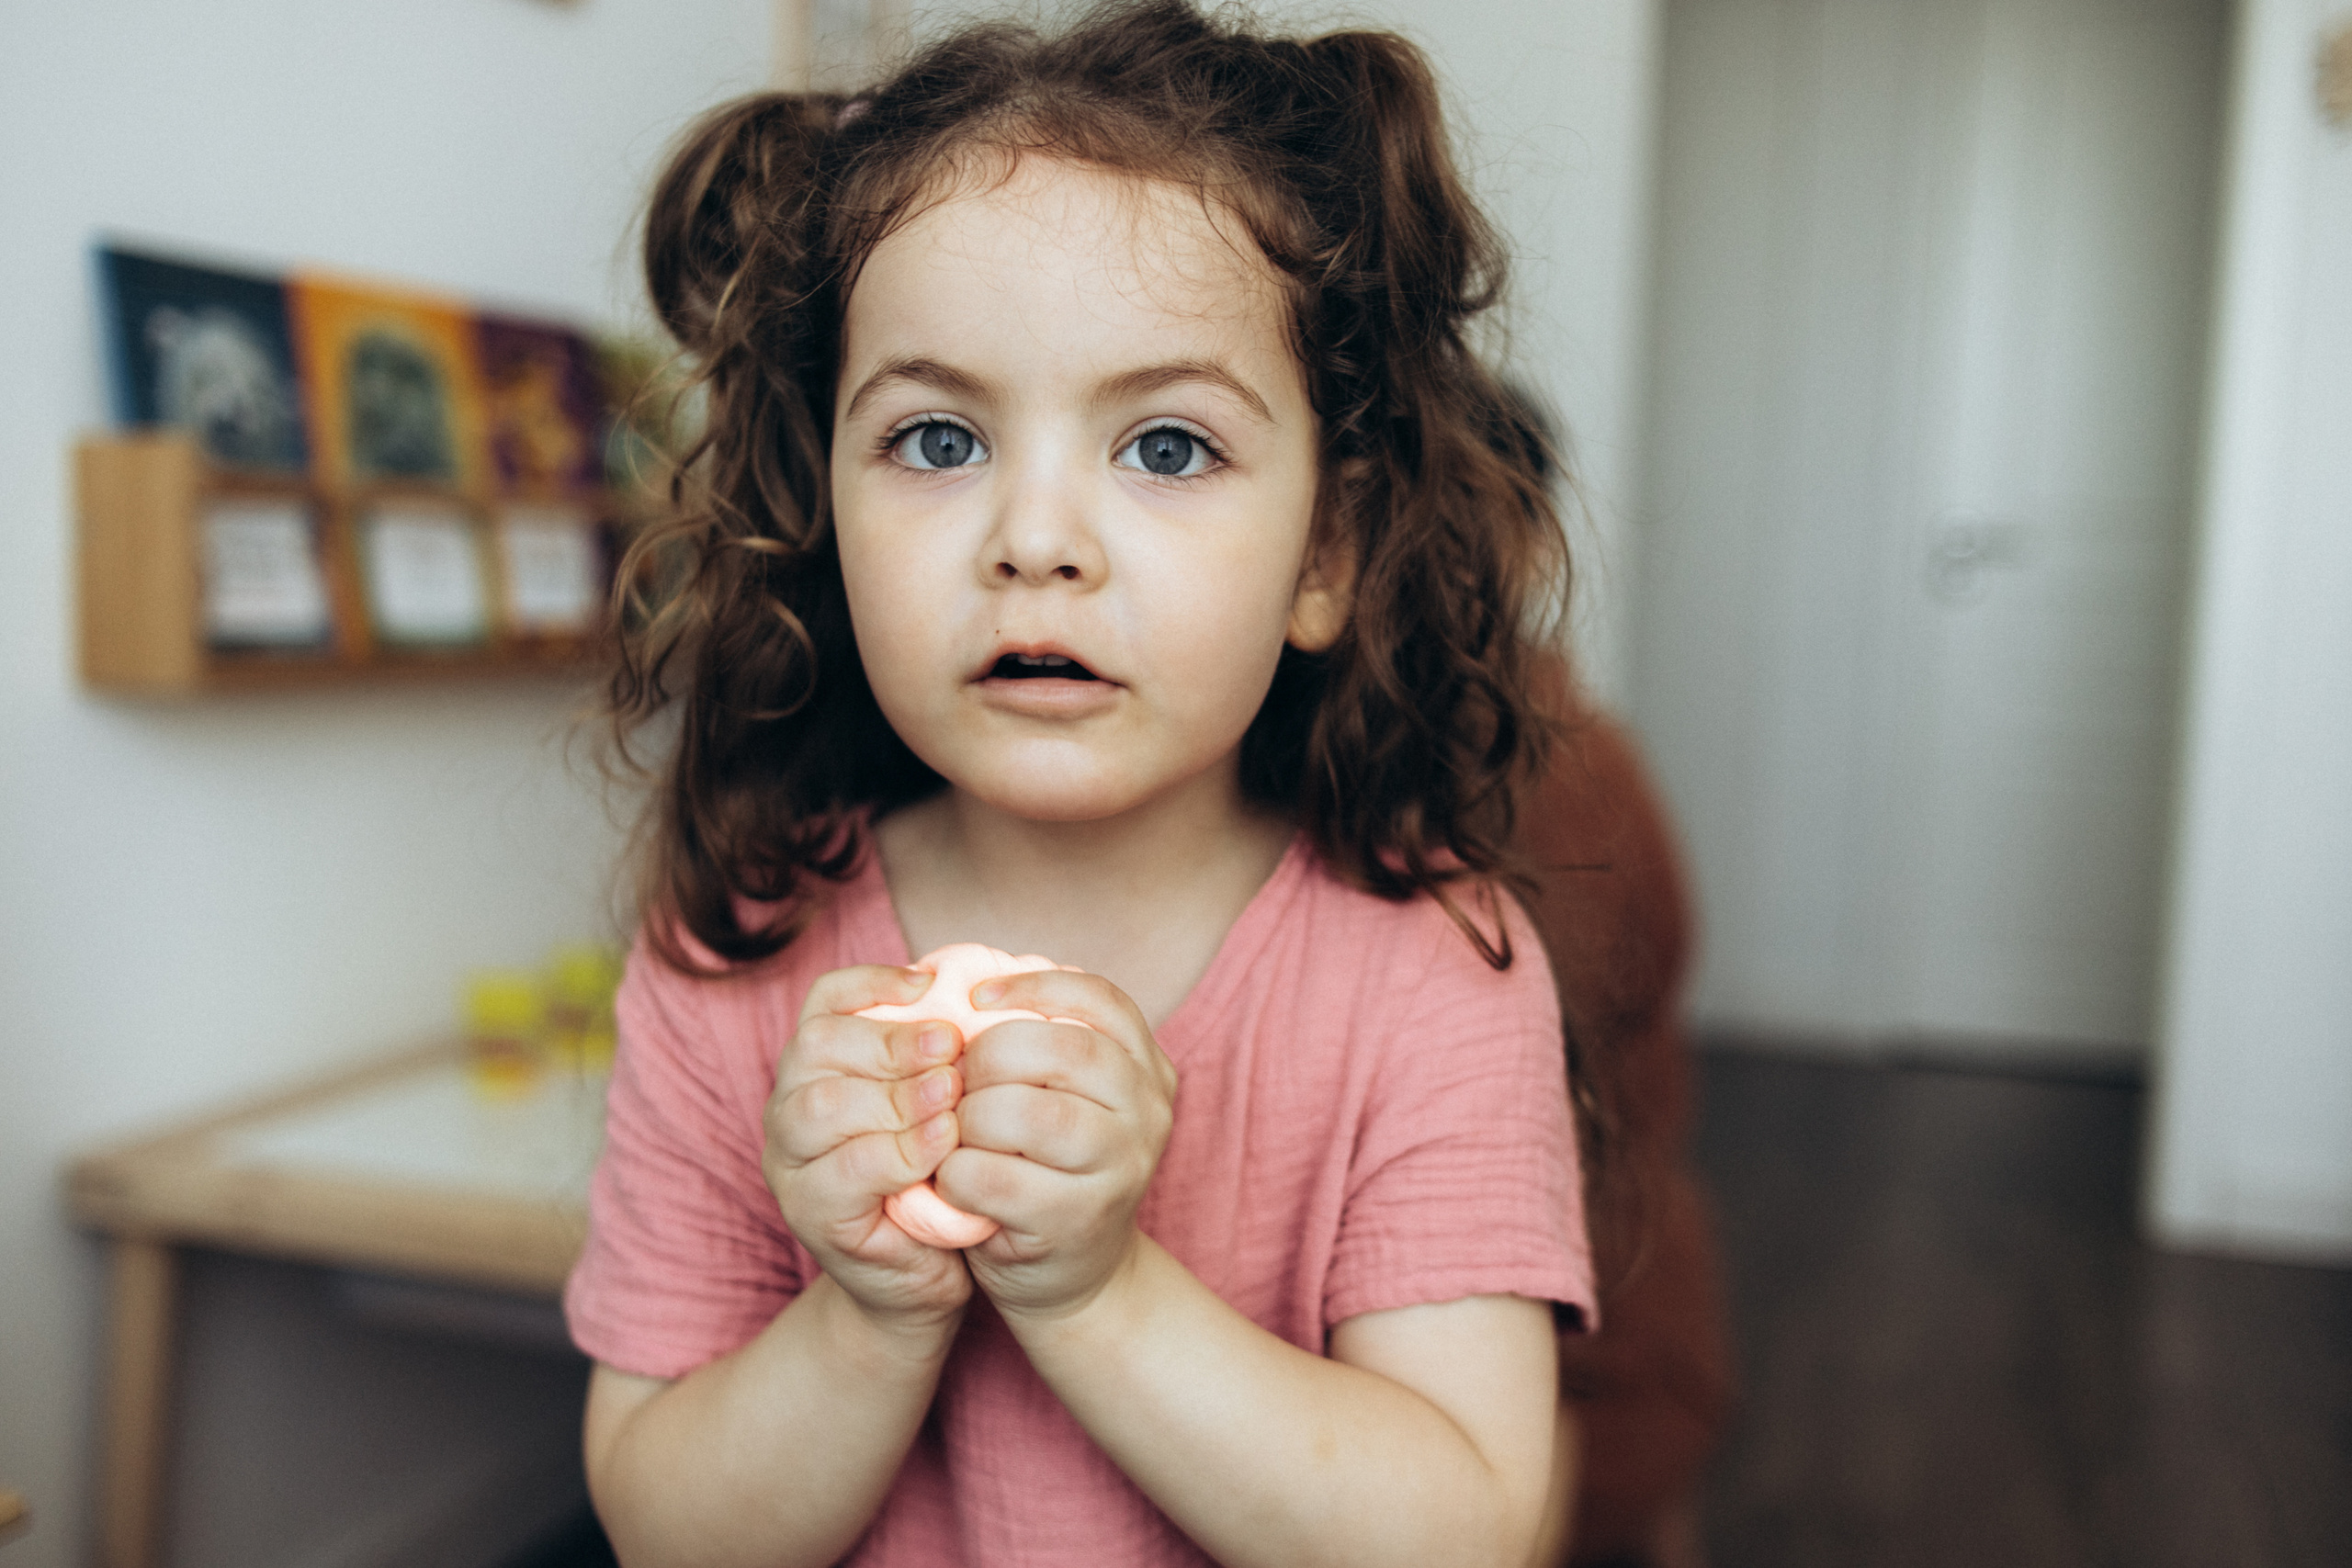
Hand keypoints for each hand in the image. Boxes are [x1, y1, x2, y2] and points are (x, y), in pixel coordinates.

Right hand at [764, 964, 975, 1333]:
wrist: (924, 1279)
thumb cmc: (940, 1177)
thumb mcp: (941, 1106)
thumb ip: (941, 1056)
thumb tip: (983, 990)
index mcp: (818, 1068)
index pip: (824, 1002)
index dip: (872, 982)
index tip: (930, 984)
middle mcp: (788, 1107)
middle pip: (816, 1046)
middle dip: (892, 1041)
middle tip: (954, 1048)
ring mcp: (790, 1164)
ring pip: (820, 1106)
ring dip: (895, 1095)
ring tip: (952, 1094)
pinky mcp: (808, 1214)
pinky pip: (845, 1169)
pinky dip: (899, 1150)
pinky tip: (943, 1143)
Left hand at [936, 968, 1177, 1323]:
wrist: (1075, 1278)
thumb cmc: (1046, 1168)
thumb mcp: (1058, 1095)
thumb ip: (1034, 1039)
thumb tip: (956, 970)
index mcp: (1147, 1066)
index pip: (1098, 997)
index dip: (1031, 985)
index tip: (974, 998)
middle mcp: (1148, 1111)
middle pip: (1057, 1048)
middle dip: (985, 1057)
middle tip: (954, 1083)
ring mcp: (1120, 1167)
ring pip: (1023, 1112)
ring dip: (966, 1118)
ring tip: (953, 1135)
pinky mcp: (1076, 1219)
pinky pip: (993, 1175)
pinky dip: (955, 1172)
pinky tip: (951, 1181)